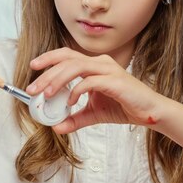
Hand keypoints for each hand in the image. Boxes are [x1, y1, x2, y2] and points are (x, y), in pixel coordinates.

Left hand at [26, 47, 164, 133]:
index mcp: (94, 65)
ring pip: (76, 66)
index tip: (33, 67)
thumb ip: (75, 118)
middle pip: (67, 59)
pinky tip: (70, 102)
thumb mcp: (93, 114)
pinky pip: (91, 82)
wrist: (149, 113)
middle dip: (47, 73)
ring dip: (58, 79)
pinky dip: (77, 90)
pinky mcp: (116, 81)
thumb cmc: (124, 107)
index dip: (49, 58)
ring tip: (47, 94)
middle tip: (33, 89)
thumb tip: (56, 127)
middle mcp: (100, 63)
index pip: (67, 55)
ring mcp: (109, 70)